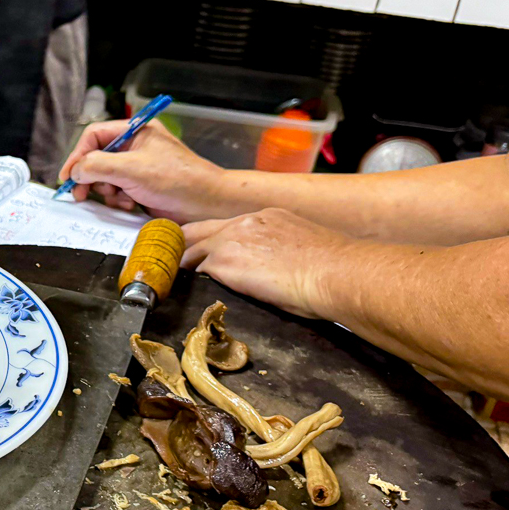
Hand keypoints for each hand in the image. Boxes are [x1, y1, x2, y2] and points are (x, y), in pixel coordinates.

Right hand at [58, 120, 227, 222]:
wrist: (208, 204)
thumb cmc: (178, 180)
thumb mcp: (132, 169)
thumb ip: (98, 166)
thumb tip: (75, 171)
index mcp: (135, 131)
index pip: (94, 136)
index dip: (77, 155)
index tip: (67, 176)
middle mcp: (135, 146)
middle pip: (97, 157)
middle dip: (90, 176)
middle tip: (80, 194)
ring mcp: (139, 166)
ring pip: (105, 176)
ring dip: (106, 190)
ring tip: (118, 198)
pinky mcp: (142, 185)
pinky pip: (117, 190)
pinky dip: (118, 199)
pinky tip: (129, 204)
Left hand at [181, 208, 352, 318]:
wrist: (338, 272)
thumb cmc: (334, 269)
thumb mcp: (304, 248)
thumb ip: (280, 250)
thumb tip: (275, 267)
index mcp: (267, 217)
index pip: (224, 226)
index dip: (206, 238)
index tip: (198, 249)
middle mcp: (244, 222)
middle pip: (197, 231)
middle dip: (183, 246)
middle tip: (171, 262)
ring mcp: (231, 240)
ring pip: (192, 251)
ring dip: (183, 267)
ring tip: (171, 281)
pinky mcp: (224, 262)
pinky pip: (198, 270)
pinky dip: (190, 281)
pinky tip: (184, 292)